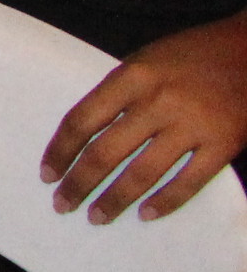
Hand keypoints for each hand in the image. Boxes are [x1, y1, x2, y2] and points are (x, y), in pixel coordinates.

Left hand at [43, 10, 246, 222]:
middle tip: (63, 204)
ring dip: (115, 199)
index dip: (60, 151)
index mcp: (134, 76)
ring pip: (143, 172)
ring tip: (96, 217)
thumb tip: (87, 132)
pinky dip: (166, 202)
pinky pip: (189, 182)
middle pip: (106, 151)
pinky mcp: (224, 144)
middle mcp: (159, 101)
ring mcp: (193, 125)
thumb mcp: (147, 59)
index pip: (83, 119)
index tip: (47, 174)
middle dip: (79, 183)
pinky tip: (146, 215)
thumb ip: (120, 91)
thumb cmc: (195, 53)